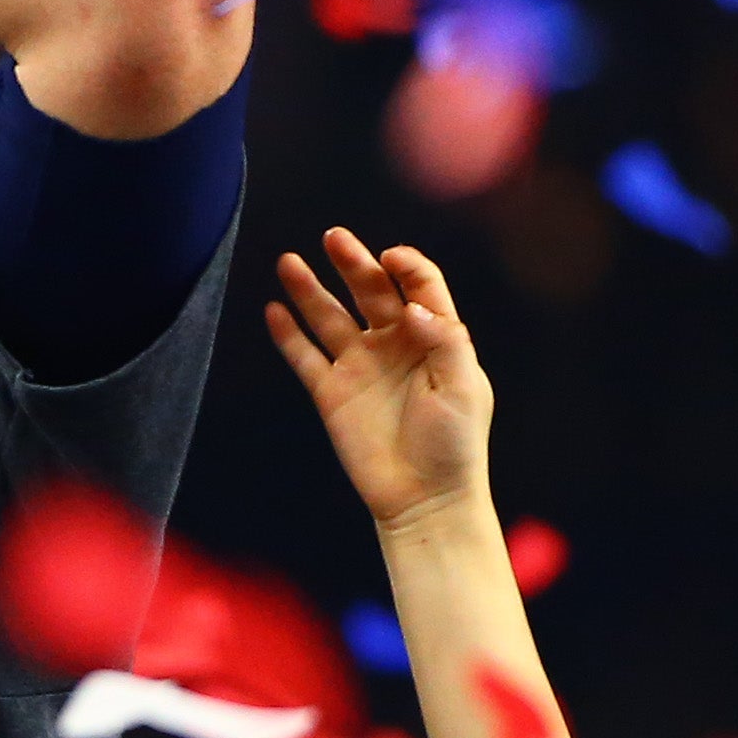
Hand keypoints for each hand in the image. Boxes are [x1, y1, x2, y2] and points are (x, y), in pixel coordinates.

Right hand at [265, 229, 493, 531]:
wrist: (424, 500)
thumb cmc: (454, 445)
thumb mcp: (464, 387)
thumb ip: (444, 340)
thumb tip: (411, 305)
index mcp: (433, 337)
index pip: (418, 285)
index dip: (406, 265)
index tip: (390, 259)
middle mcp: (394, 345)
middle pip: (370, 291)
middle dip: (352, 262)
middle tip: (333, 237)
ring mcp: (360, 367)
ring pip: (329, 317)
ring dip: (309, 289)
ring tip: (289, 261)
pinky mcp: (332, 394)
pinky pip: (305, 356)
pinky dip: (288, 334)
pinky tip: (273, 310)